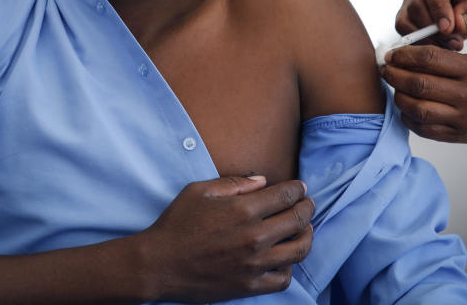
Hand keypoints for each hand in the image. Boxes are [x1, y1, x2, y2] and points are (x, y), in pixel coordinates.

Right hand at [139, 175, 313, 301]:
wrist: (158, 264)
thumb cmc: (177, 224)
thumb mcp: (200, 190)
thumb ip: (235, 183)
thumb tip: (263, 181)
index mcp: (243, 210)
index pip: (286, 195)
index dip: (298, 189)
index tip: (300, 188)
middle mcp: (254, 237)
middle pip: (298, 220)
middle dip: (307, 208)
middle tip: (307, 204)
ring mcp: (254, 264)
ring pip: (298, 250)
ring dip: (307, 236)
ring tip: (304, 230)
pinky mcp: (249, 286)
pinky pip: (283, 278)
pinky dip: (289, 267)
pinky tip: (284, 258)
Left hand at [381, 44, 466, 142]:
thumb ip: (443, 60)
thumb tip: (404, 55)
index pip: (429, 58)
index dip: (404, 55)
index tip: (392, 54)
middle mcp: (466, 95)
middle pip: (419, 84)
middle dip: (395, 75)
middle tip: (386, 69)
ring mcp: (461, 119)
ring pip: (417, 108)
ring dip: (399, 96)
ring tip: (395, 88)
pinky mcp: (456, 136)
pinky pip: (423, 129)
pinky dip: (408, 117)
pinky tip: (405, 108)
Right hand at [395, 0, 466, 50]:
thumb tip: (456, 25)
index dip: (437, 9)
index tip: (448, 29)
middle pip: (415, 5)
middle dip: (433, 30)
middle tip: (455, 43)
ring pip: (405, 20)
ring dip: (425, 38)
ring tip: (449, 45)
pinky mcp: (406, 13)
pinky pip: (403, 29)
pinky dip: (419, 42)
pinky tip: (439, 45)